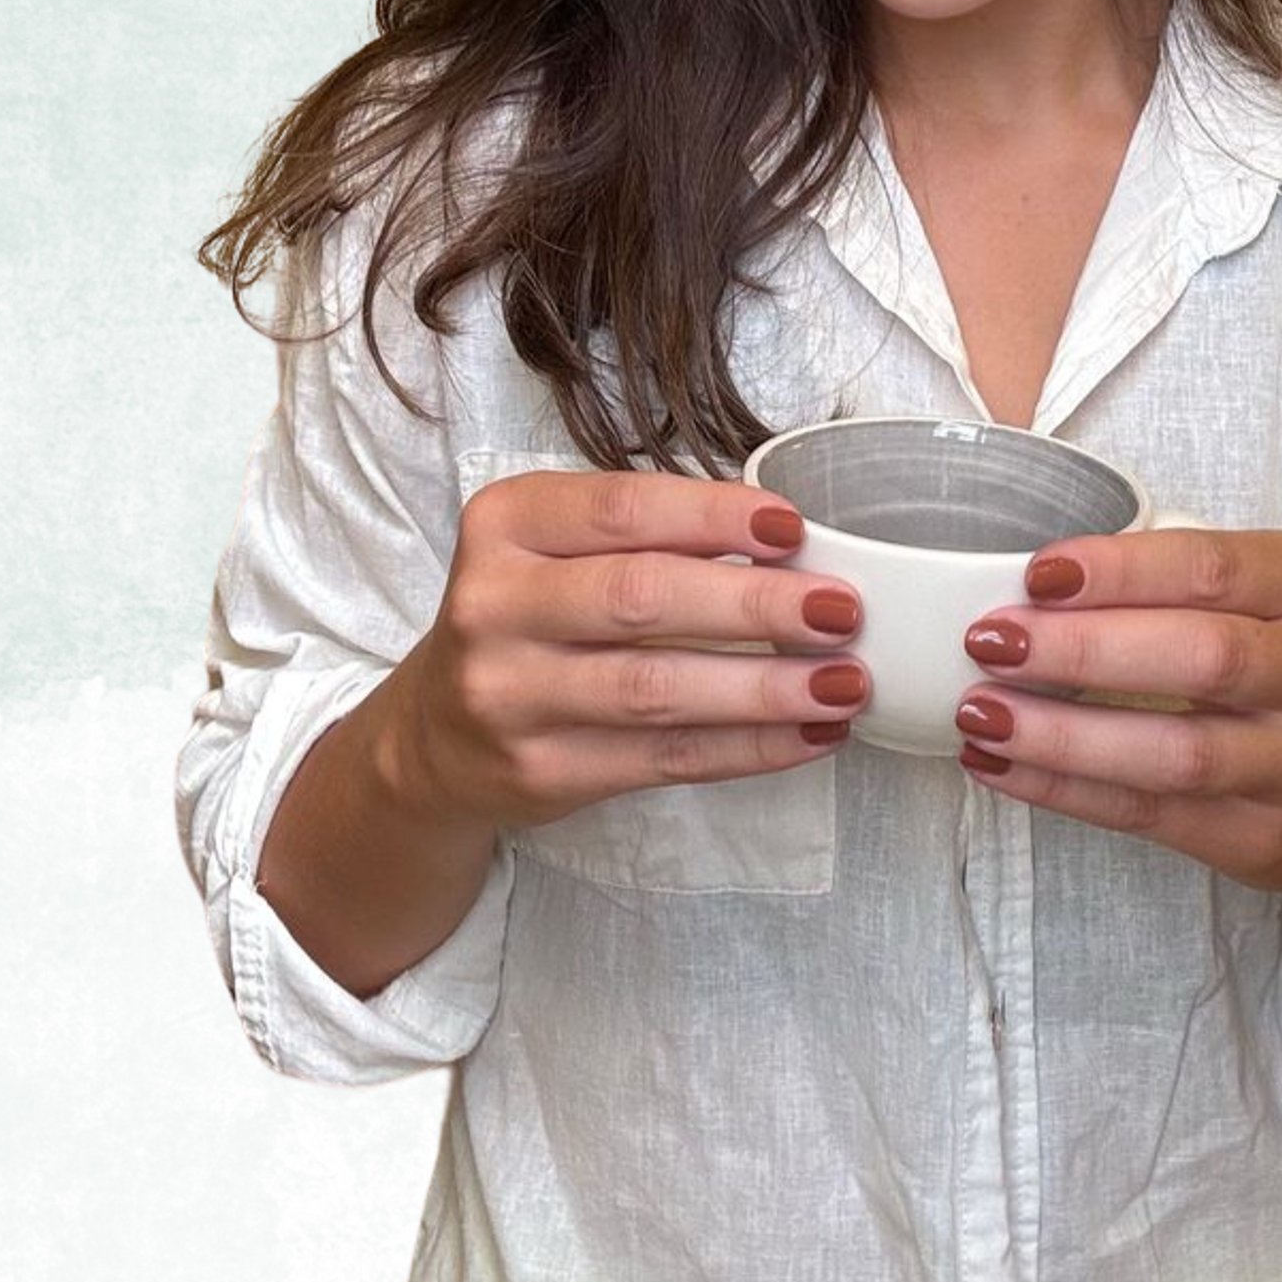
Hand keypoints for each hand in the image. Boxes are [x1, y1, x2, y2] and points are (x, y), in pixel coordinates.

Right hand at [376, 469, 866, 834]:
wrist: (435, 735)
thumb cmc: (530, 619)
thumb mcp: (554, 550)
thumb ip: (645, 535)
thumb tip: (791, 543)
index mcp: (505, 524)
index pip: (621, 509)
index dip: (714, 517)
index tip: (794, 529)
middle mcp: (495, 606)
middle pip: (642, 599)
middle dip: (755, 606)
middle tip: (842, 610)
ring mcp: (511, 696)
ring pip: (657, 690)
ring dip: (766, 687)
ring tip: (846, 681)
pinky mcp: (542, 772)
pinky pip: (665, 760)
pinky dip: (750, 747)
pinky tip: (810, 733)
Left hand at [955, 527, 1281, 899]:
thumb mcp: (1261, 600)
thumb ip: (1171, 581)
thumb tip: (1028, 581)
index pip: (1212, 569)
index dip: (1120, 570)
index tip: (1035, 573)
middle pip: (1201, 658)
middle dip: (1083, 649)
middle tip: (990, 642)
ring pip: (1176, 752)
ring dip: (1063, 734)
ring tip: (980, 714)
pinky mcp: (1260, 838)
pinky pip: (1149, 813)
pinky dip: (1064, 790)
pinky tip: (1001, 766)